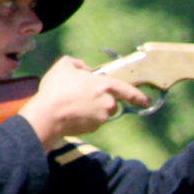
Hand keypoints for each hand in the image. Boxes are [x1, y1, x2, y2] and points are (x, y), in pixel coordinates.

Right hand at [18, 56, 150, 149]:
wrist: (47, 115)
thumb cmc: (57, 88)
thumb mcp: (65, 65)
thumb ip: (79, 64)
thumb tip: (86, 70)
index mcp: (105, 86)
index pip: (129, 91)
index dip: (139, 97)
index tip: (147, 101)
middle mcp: (108, 103)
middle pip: (112, 102)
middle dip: (102, 100)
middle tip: (83, 96)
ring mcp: (101, 118)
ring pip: (102, 113)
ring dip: (93, 109)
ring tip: (74, 103)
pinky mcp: (93, 129)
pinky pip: (93, 122)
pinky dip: (85, 118)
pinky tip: (72, 113)